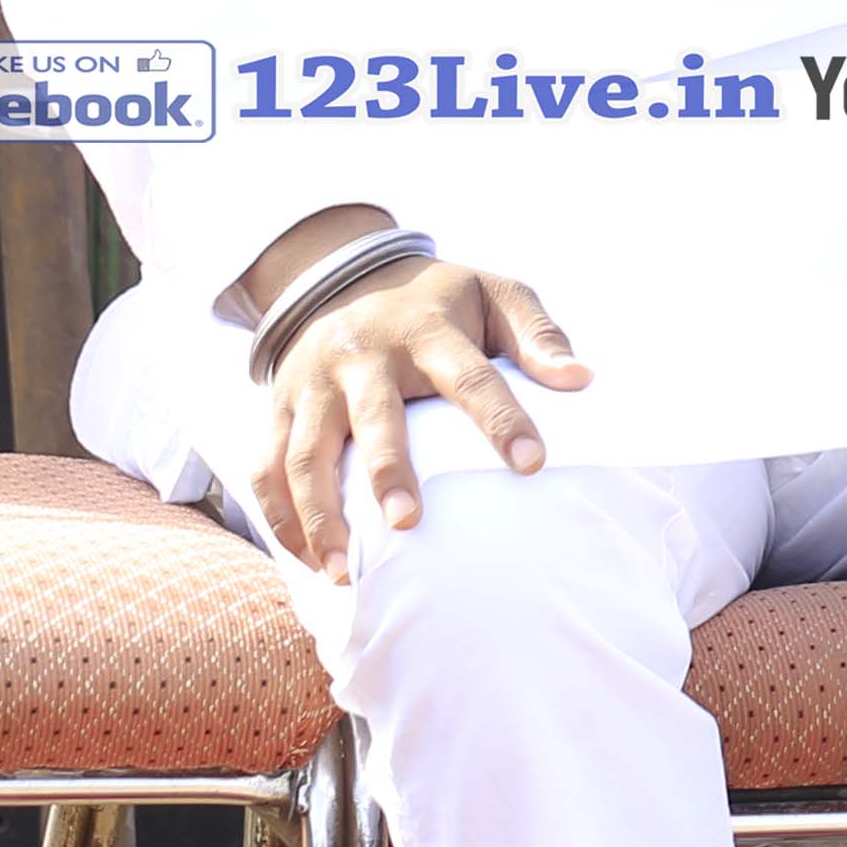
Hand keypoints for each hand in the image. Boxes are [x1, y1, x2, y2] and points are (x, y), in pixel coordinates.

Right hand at [257, 260, 586, 579]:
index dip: (500, 419)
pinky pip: (265, 468)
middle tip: (407, 523)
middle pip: (371, 418)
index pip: (470, 377)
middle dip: (387, 470)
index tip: (532, 464)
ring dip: (318, 514)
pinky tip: (308, 559)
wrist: (345, 276)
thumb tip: (582, 378)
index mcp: (425, 331)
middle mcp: (361, 357)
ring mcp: (310, 385)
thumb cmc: (440, 301)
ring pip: (302, 454)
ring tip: (342, 571)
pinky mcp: (276, 408)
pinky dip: (279, 517)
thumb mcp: (495, 294)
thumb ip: (538, 335)